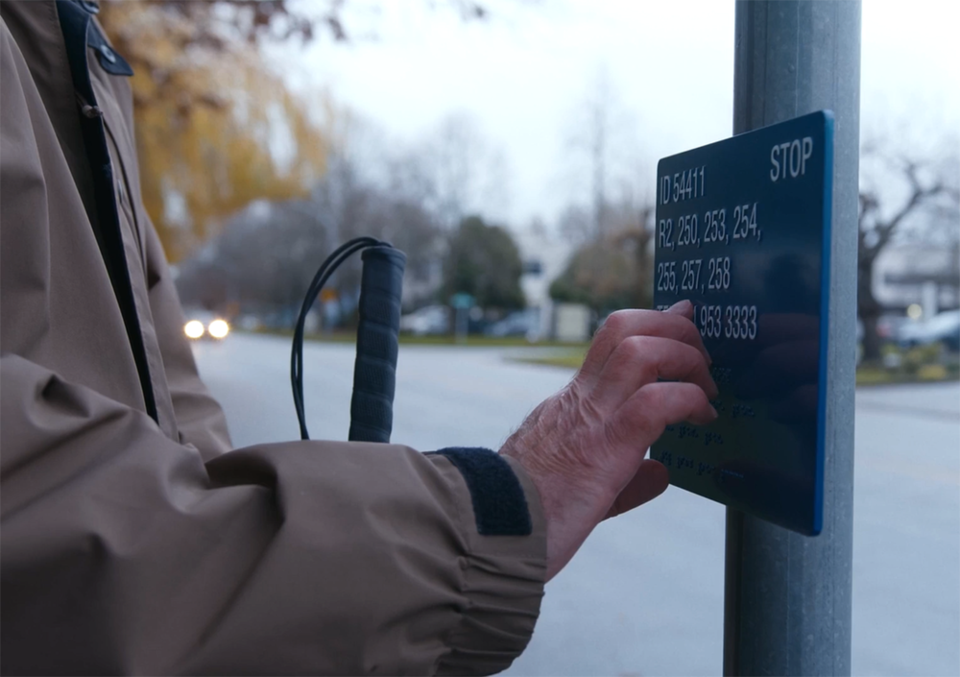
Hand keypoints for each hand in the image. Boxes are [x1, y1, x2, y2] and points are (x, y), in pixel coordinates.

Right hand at [500, 301, 717, 580]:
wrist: (491, 534)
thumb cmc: (530, 519)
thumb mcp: (581, 485)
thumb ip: (624, 476)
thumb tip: (660, 472)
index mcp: (571, 405)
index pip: (612, 342)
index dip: (653, 321)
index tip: (682, 315)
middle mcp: (579, 399)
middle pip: (624, 326)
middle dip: (673, 327)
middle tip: (702, 357)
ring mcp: (590, 418)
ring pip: (640, 350)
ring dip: (684, 356)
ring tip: (704, 386)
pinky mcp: (604, 447)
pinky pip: (654, 402)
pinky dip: (687, 399)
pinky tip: (701, 417)